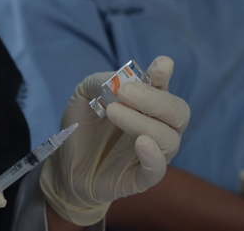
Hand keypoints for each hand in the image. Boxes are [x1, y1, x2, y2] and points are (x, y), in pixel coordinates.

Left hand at [40, 56, 189, 225]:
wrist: (66, 165)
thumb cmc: (82, 127)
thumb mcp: (82, 97)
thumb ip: (98, 82)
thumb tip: (116, 78)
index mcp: (145, 103)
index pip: (163, 87)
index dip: (164, 75)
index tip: (161, 65)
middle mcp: (156, 125)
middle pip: (177, 112)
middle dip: (154, 99)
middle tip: (124, 92)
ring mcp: (152, 152)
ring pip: (169, 138)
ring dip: (143, 122)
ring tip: (113, 112)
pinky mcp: (142, 177)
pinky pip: (158, 168)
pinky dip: (153, 155)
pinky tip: (141, 143)